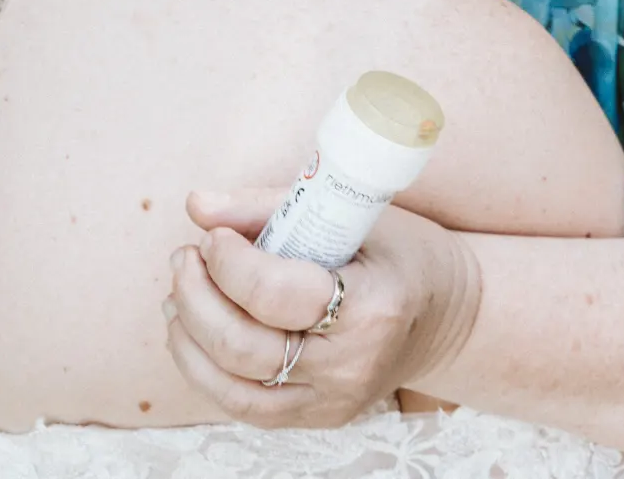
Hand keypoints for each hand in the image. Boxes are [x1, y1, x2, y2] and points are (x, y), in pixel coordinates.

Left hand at [165, 189, 481, 427]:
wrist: (444, 318)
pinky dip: (204, 368)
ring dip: (189, 336)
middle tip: (185, 257)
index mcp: (372, 306)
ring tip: (179, 293)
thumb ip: (268, 207)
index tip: (213, 234)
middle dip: (196, 297)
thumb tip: (196, 205)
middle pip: (243, 347)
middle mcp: (352, 365)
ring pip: (232, 385)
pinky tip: (193, 331)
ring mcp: (332, 401)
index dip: (229, 264)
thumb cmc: (400, 255)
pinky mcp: (314, 418)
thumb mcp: (352, 215)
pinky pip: (242, 405)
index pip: (275, 295)